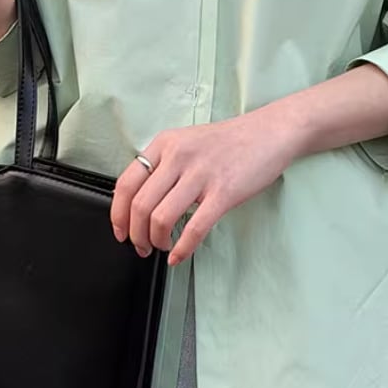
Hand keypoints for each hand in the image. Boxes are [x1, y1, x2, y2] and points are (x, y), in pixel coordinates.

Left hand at [110, 111, 301, 264]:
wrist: (269, 133)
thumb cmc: (229, 141)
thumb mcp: (187, 141)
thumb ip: (164, 164)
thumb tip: (140, 202)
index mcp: (166, 143)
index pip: (126, 183)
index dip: (118, 214)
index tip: (121, 231)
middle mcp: (179, 156)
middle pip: (140, 206)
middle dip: (136, 235)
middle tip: (141, 246)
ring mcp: (202, 174)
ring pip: (161, 218)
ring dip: (156, 242)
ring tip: (162, 247)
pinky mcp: (224, 192)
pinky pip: (194, 228)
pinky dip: (182, 248)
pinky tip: (180, 255)